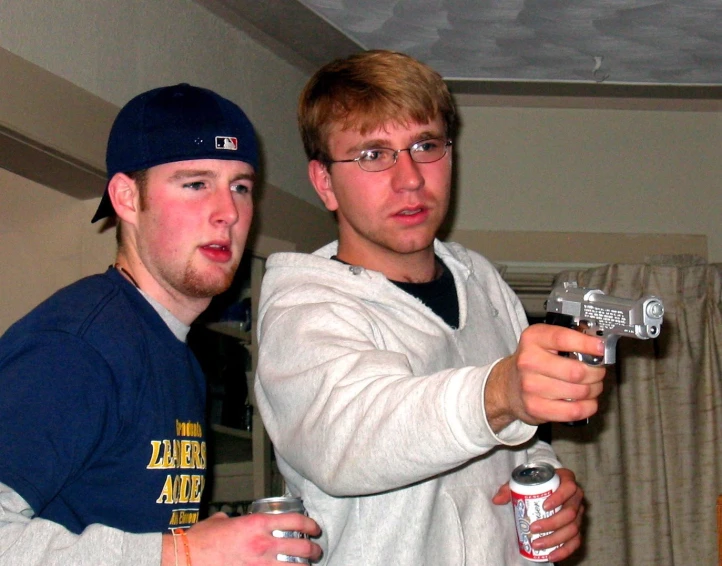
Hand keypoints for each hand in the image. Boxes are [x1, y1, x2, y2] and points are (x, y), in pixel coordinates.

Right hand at [162, 511, 322, 564]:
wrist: (186, 559)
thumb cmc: (200, 541)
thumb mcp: (219, 522)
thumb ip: (230, 519)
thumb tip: (228, 520)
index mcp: (257, 523)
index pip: (295, 521)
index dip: (310, 524)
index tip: (314, 528)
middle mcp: (262, 544)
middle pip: (302, 547)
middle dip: (313, 550)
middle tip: (315, 551)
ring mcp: (260, 565)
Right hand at [486, 323, 606, 428]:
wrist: (508, 386)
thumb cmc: (534, 362)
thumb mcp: (544, 341)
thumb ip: (569, 338)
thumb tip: (599, 344)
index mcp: (532, 339)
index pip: (563, 339)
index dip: (587, 344)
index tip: (602, 348)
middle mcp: (528, 361)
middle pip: (577, 371)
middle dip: (596, 372)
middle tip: (598, 371)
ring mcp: (530, 387)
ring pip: (580, 392)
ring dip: (594, 390)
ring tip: (591, 386)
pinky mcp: (536, 408)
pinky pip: (575, 411)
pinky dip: (588, 407)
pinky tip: (586, 401)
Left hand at [493, 467, 583, 561]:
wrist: (547, 486)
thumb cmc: (536, 483)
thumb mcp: (523, 481)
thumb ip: (509, 488)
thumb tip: (496, 500)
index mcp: (566, 480)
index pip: (569, 487)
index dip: (559, 498)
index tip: (544, 506)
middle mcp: (576, 497)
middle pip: (571, 513)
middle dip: (552, 524)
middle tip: (533, 529)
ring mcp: (579, 513)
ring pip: (573, 529)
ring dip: (555, 539)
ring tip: (537, 544)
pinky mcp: (578, 527)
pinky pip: (576, 541)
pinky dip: (565, 551)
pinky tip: (551, 556)